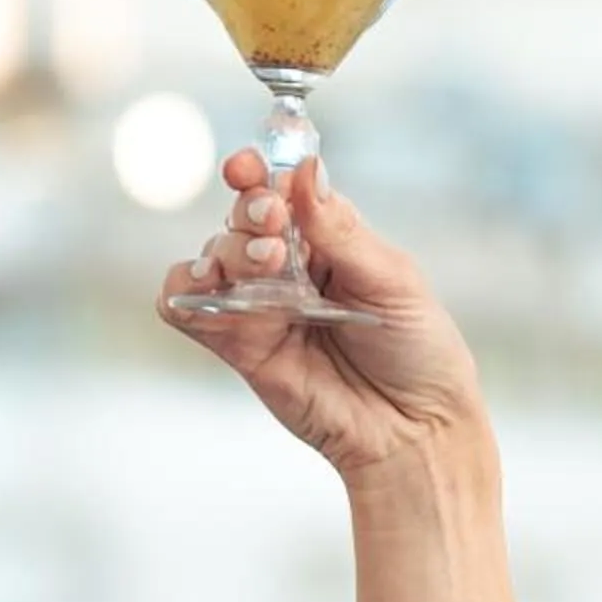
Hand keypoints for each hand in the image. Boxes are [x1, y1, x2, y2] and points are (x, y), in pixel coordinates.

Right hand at [156, 150, 488, 488]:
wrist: (417, 432)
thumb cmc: (419, 353)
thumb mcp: (393, 282)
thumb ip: (342, 231)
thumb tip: (305, 169)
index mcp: (328, 238)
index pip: (280, 189)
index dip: (258, 173)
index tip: (250, 168)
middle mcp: (288, 268)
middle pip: (242, 219)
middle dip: (249, 212)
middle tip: (273, 224)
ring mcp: (262, 307)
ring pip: (213, 258)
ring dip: (227, 251)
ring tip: (265, 263)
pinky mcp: (242, 348)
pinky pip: (188, 310)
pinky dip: (182, 291)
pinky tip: (205, 287)